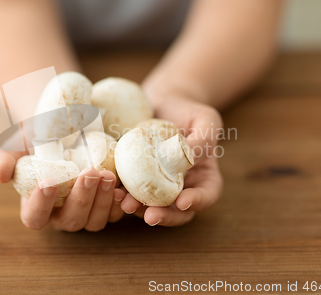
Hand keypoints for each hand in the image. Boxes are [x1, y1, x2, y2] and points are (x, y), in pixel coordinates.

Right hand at [0, 150, 125, 230]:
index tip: (48, 182)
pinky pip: (114, 213)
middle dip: (81, 199)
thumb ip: (3, 159)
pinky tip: (121, 187)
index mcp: (35, 206)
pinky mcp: (105, 206)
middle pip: (70, 221)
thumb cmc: (35, 140)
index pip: (34, 217)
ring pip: (94, 221)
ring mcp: (85, 213)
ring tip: (107, 175)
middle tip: (88, 173)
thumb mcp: (15, 145)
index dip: (40, 205)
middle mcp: (60, 215)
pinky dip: (118, 204)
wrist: (62, 131)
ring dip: (102, 201)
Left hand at [120, 95, 223, 226]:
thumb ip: (203, 139)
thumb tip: (188, 159)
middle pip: (178, 210)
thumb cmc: (189, 111)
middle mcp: (184, 188)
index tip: (182, 202)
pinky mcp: (138, 179)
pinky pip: (132, 190)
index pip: (206, 195)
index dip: (196, 202)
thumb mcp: (205, 120)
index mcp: (205, 177)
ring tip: (126, 204)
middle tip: (150, 216)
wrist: (162, 104)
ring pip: (152, 205)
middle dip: (165, 216)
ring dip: (139, 209)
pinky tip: (113, 191)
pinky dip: (123, 193)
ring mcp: (160, 186)